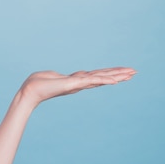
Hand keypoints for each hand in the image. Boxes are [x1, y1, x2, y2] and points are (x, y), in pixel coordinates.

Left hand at [19, 67, 136, 109]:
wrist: (30, 90)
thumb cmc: (37, 84)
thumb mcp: (52, 77)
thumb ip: (58, 77)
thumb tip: (58, 77)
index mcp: (76, 80)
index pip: (96, 76)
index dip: (110, 74)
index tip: (122, 72)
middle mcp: (80, 83)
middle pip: (103, 77)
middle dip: (119, 75)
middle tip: (134, 72)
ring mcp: (78, 84)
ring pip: (102, 79)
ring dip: (117, 76)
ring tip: (131, 74)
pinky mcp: (74, 84)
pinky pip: (92, 81)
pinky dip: (104, 80)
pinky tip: (115, 80)